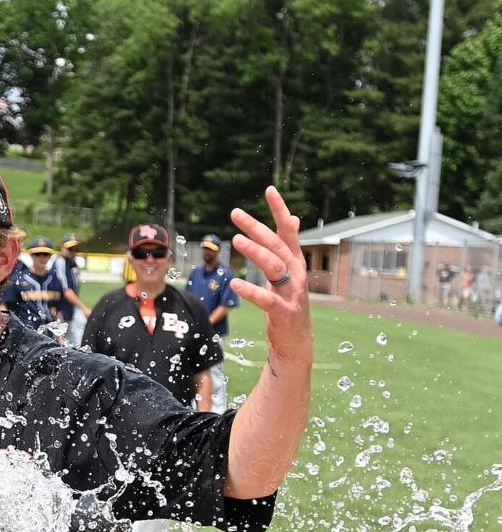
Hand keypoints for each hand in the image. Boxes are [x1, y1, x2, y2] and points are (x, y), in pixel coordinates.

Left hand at [229, 186, 313, 366]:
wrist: (297, 342)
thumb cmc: (288, 304)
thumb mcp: (289, 274)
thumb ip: (286, 248)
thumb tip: (293, 219)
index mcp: (295, 263)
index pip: (288, 231)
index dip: (279, 210)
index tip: (269, 189)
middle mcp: (297, 274)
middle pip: (277, 245)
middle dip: (257, 227)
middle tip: (235, 213)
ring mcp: (292, 293)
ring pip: (274, 267)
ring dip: (256, 252)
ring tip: (236, 240)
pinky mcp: (284, 313)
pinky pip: (266, 299)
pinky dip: (251, 291)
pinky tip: (234, 284)